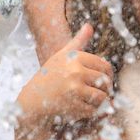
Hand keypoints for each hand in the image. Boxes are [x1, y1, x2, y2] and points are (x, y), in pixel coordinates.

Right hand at [15, 25, 112, 139]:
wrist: (32, 101)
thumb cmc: (49, 77)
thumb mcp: (62, 56)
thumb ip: (78, 41)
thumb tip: (89, 25)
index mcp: (75, 57)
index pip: (105, 66)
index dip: (107, 75)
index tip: (103, 81)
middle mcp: (75, 71)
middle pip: (105, 82)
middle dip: (105, 89)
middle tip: (100, 93)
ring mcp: (74, 89)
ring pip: (102, 97)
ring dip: (100, 102)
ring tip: (93, 102)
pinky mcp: (73, 106)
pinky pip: (94, 111)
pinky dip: (92, 113)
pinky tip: (84, 110)